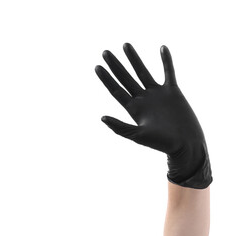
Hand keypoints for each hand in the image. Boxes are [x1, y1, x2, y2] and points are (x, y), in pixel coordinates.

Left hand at [95, 43, 211, 188]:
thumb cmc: (162, 144)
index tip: (97, 66)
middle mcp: (143, 99)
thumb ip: (120, 127)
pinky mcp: (172, 92)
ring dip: (134, 59)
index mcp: (133, 109)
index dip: (106, 79)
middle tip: (105, 52)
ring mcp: (157, 94)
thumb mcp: (138, 136)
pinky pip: (168, 73)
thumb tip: (102, 118)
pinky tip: (162, 47)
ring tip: (125, 45)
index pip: (116, 90)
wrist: (185, 145)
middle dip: (115, 65)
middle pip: (125, 78)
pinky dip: (166, 61)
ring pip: (142, 72)